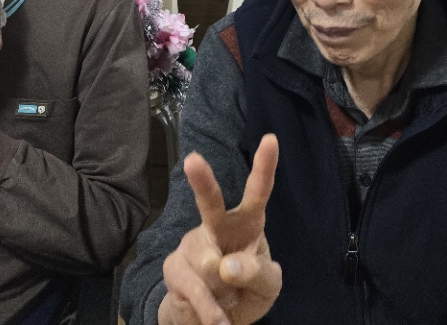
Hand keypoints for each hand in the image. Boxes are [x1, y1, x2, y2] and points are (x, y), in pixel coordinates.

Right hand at [159, 135, 281, 324]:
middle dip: (201, 180)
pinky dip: (211, 311)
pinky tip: (218, 321)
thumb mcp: (268, 285)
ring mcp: (193, 244)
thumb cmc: (247, 289)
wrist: (215, 319)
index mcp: (247, 223)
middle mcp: (217, 225)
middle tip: (192, 160)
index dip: (265, 166)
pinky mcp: (174, 267)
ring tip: (226, 298)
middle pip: (210, 202)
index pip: (258, 192)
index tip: (271, 139)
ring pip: (209, 265)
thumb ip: (258, 272)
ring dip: (223, 292)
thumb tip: (225, 266)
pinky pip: (196, 289)